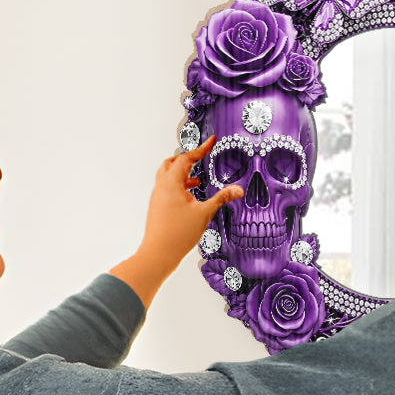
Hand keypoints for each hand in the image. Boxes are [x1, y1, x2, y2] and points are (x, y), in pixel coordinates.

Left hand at [136, 134, 242, 278]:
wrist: (158, 254)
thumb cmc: (177, 235)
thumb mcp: (205, 213)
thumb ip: (221, 198)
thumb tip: (238, 190)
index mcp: (171, 183)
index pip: (186, 158)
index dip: (201, 149)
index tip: (210, 141)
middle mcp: (161, 187)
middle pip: (171, 163)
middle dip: (186, 158)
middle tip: (200, 157)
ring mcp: (157, 197)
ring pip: (167, 176)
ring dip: (182, 174)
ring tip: (196, 180)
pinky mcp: (156, 207)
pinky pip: (166, 189)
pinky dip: (177, 186)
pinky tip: (189, 198)